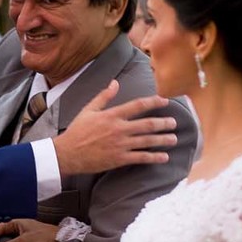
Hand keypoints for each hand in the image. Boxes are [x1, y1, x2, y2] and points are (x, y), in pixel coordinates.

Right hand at [53, 81, 177, 175]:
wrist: (67, 153)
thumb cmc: (77, 131)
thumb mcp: (88, 110)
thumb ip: (104, 96)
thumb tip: (115, 82)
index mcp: (112, 115)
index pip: (137, 105)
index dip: (153, 102)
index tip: (165, 101)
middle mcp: (119, 129)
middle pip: (147, 125)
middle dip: (163, 123)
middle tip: (174, 122)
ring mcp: (120, 145)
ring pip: (147, 141)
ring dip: (163, 140)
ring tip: (174, 139)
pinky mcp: (119, 159)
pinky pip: (140, 157)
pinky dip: (154, 157)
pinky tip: (163, 157)